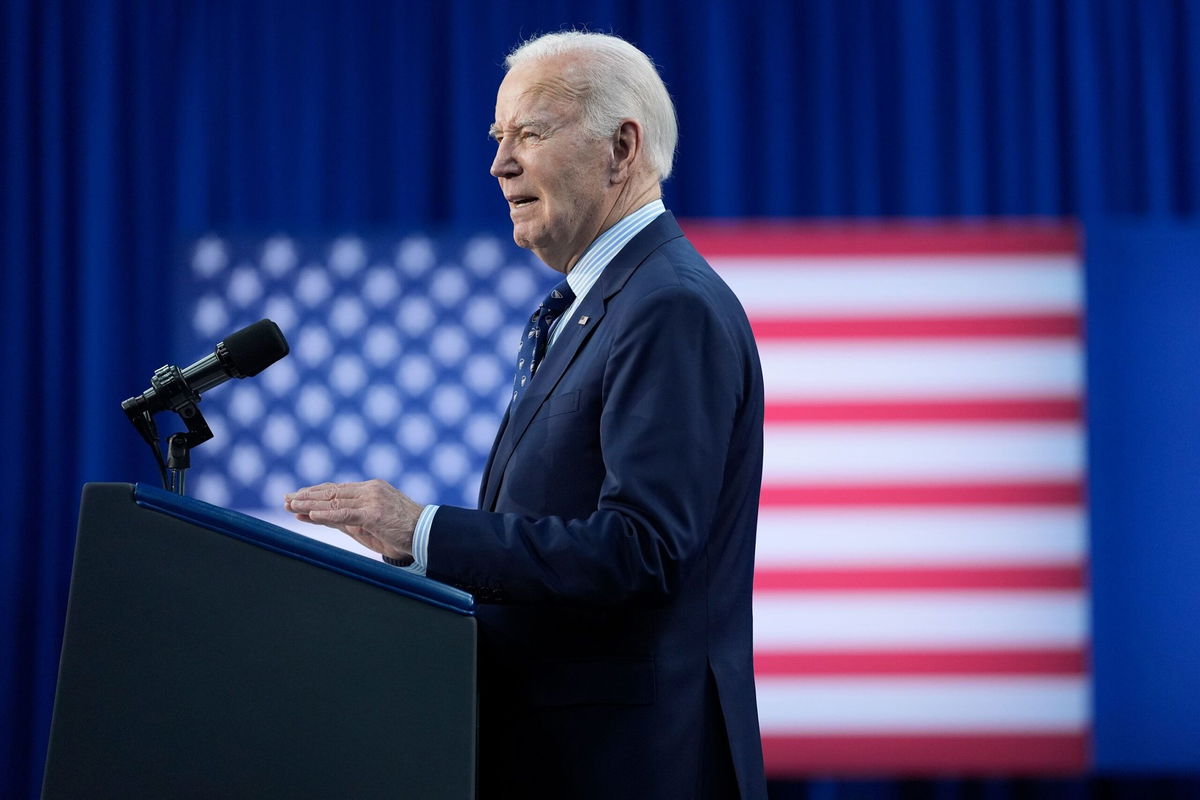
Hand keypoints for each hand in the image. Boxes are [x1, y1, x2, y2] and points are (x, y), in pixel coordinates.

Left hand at [284, 479, 421, 563]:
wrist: (427, 535)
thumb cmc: (401, 532)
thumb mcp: (370, 524)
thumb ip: (347, 519)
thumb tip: (320, 518)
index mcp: (370, 489)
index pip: (336, 489)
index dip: (314, 494)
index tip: (296, 497)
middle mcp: (369, 489)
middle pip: (331, 491)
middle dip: (306, 496)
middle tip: (285, 499)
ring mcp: (372, 500)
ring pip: (334, 501)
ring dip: (309, 504)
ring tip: (290, 505)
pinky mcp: (374, 514)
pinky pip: (344, 514)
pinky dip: (325, 514)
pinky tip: (309, 515)